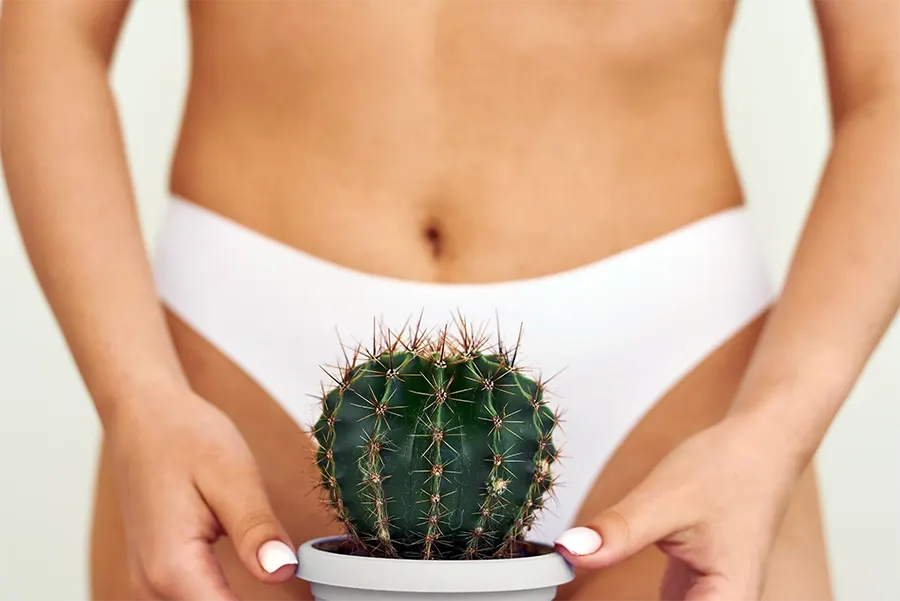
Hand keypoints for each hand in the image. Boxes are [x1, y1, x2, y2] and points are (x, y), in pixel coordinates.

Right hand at [106, 387, 296, 600]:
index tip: (306, 597)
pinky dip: (222, 599)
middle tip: (295, 581)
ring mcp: (150, 584)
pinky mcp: (157, 575)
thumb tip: (283, 571)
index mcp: (173, 568)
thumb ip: (255, 530)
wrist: (143, 417)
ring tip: (285, 590)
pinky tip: (252, 589)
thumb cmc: (185, 437)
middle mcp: (152, 587)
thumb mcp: (233, 478)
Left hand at [553, 412, 802, 600]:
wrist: (759, 447)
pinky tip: (602, 573)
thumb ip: (618, 532)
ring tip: (575, 585)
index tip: (580, 594)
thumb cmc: (730, 470)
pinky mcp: (697, 590)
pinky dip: (634, 600)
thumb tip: (569, 553)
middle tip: (570, 581)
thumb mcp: (664, 499)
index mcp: (728, 599)